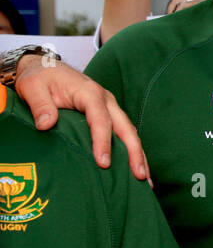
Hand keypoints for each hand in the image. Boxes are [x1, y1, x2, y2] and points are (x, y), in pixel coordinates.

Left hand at [14, 56, 149, 179]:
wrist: (44, 67)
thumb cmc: (40, 78)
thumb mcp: (33, 88)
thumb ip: (40, 106)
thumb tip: (46, 125)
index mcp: (90, 93)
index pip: (101, 120)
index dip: (103, 142)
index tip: (104, 163)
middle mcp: (106, 100)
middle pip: (126, 128)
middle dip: (134, 153)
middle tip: (139, 176)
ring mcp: (110, 108)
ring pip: (129, 132)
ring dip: (138, 155)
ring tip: (144, 180)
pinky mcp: (108, 115)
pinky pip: (123, 134)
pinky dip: (132, 151)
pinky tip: (135, 169)